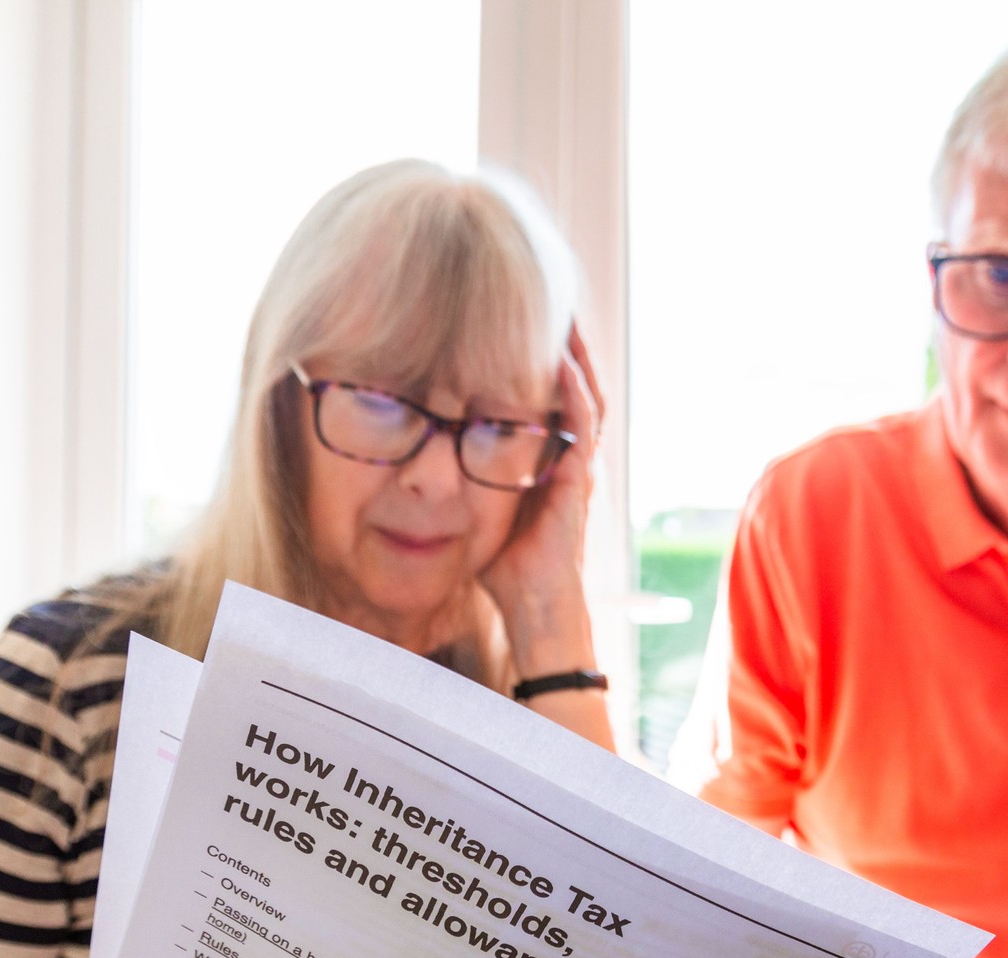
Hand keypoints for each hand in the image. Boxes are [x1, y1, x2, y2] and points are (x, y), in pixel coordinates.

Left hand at [479, 325, 604, 670]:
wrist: (535, 609)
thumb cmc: (506, 568)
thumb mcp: (481, 508)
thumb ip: (465, 476)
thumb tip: (420, 453)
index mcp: (552, 461)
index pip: (554, 396)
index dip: (547, 357)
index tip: (530, 318)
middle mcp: (572, 458)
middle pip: (578, 386)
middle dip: (568, 343)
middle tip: (554, 300)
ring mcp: (580, 468)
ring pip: (587, 397)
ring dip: (577, 355)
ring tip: (566, 315)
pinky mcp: (579, 483)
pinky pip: (582, 429)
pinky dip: (573, 395)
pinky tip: (562, 364)